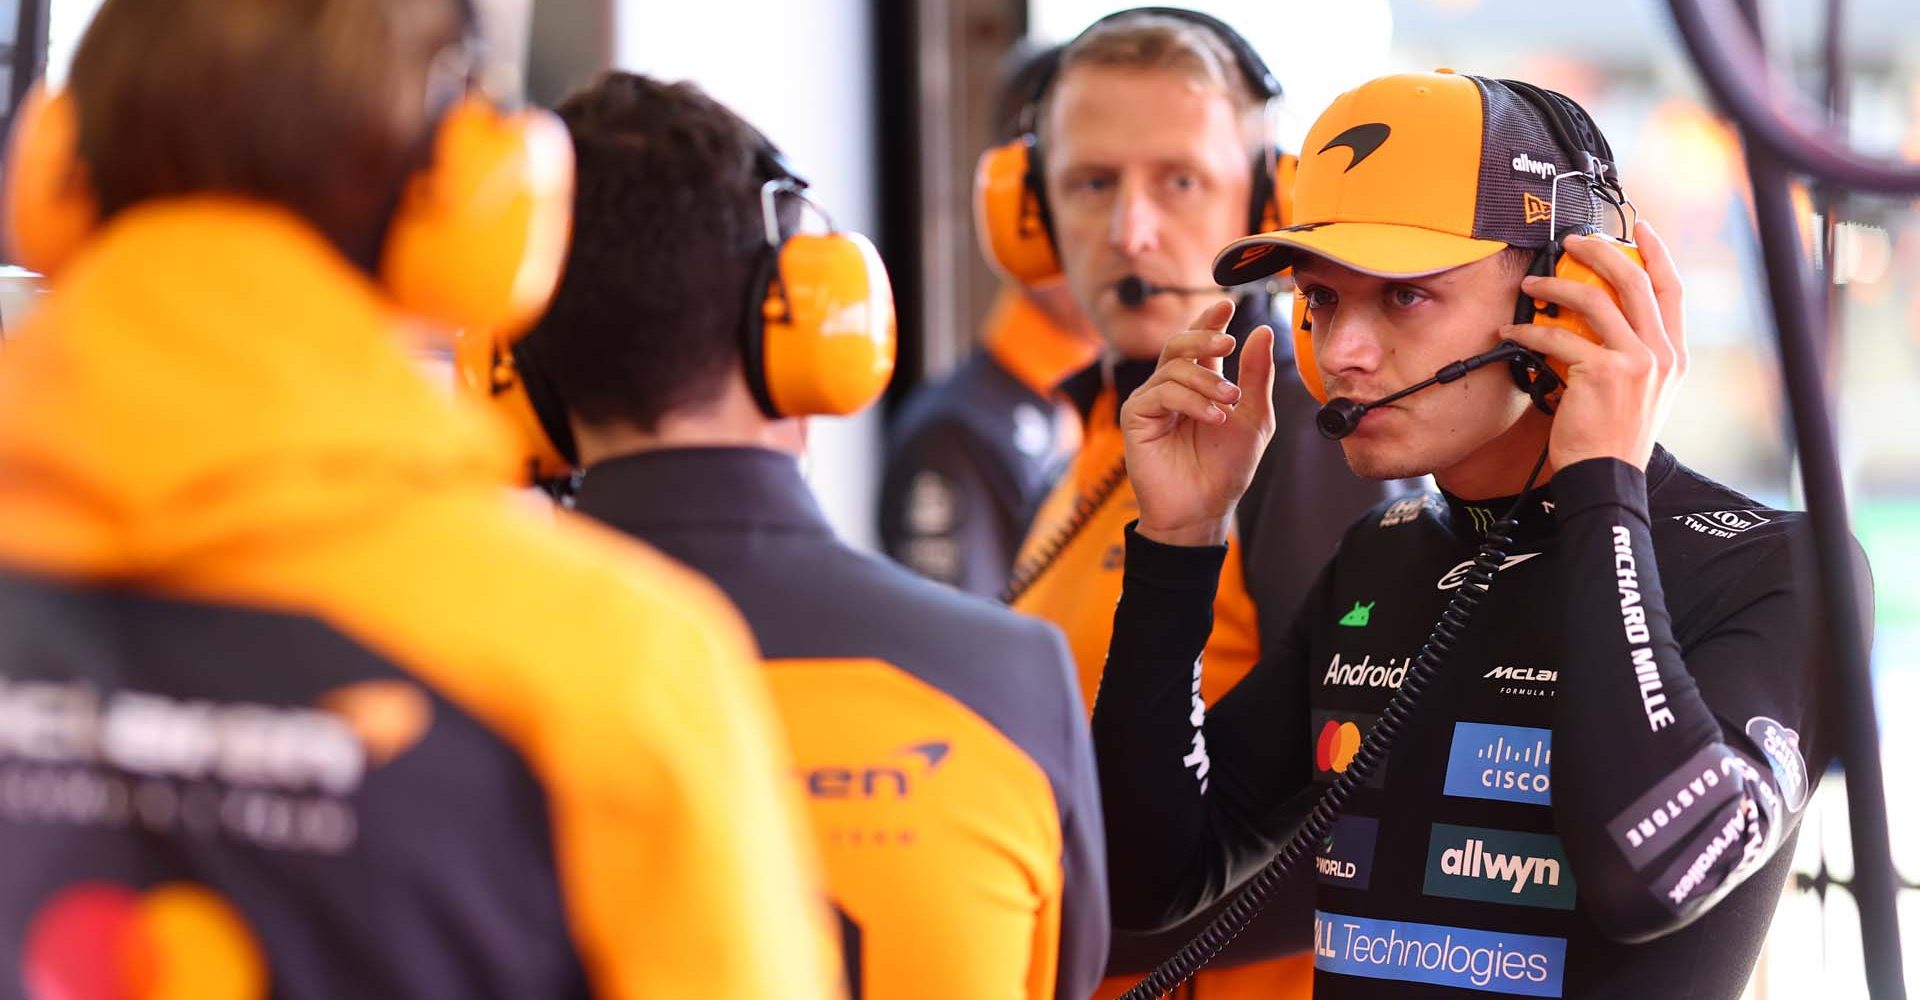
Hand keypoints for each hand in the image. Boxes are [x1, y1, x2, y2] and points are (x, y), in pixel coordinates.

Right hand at [1122, 300, 1277, 546]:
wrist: (1204, 508)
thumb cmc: (1226, 468)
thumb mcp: (1253, 417)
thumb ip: (1255, 376)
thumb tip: (1260, 332)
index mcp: (1198, 384)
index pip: (1198, 342)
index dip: (1209, 320)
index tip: (1226, 304)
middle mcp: (1171, 388)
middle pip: (1178, 344)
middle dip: (1203, 337)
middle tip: (1228, 343)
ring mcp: (1151, 402)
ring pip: (1173, 368)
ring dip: (1206, 380)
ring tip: (1229, 402)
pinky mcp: (1136, 417)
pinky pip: (1161, 393)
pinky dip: (1191, 401)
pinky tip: (1213, 416)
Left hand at [1503, 220, 1687, 471]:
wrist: (1607, 477)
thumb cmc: (1614, 437)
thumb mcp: (1643, 391)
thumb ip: (1634, 353)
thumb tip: (1603, 317)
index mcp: (1673, 355)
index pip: (1672, 290)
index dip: (1657, 254)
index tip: (1641, 229)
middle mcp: (1661, 354)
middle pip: (1634, 282)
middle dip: (1599, 252)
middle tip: (1571, 243)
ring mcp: (1636, 362)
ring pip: (1595, 301)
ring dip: (1556, 287)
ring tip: (1531, 285)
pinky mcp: (1602, 373)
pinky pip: (1559, 338)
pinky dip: (1530, 331)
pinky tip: (1512, 332)